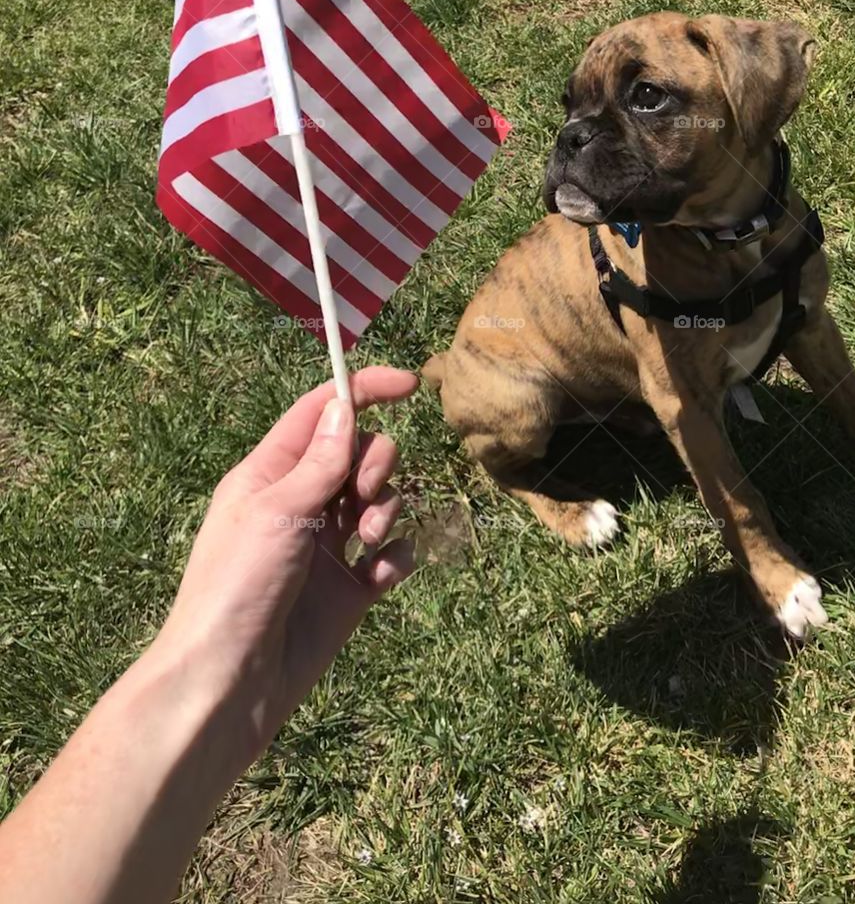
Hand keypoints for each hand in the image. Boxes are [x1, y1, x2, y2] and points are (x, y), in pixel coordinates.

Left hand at [147, 365, 417, 768]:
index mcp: (270, 474)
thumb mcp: (276, 512)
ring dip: (388, 507)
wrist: (229, 684)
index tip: (410, 385)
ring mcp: (327, 547)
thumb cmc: (235, 588)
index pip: (323, 412)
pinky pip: (392, 554)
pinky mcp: (349, 590)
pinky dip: (397, 554)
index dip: (364, 391)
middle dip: (376, 463)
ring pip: (381, 498)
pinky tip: (383, 570)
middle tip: (362, 497)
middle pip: (360, 452)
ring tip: (369, 540)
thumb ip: (320, 462)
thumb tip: (346, 407)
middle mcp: (301, 503)